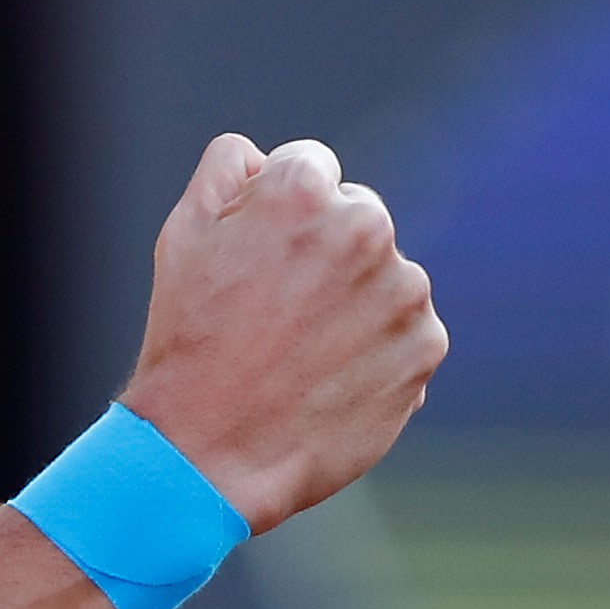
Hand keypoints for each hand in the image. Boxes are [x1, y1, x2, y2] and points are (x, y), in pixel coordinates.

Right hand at [115, 133, 445, 531]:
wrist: (211, 452)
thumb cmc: (189, 340)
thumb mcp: (182, 233)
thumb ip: (228, 168)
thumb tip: (266, 157)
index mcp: (302, 189)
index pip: (312, 168)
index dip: (278, 211)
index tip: (258, 258)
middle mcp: (365, 227)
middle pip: (356, 217)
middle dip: (326, 251)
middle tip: (276, 311)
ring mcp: (404, 289)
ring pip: (383, 277)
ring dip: (354, 302)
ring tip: (299, 353)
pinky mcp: (427, 346)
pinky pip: (406, 332)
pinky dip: (376, 351)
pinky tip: (328, 379)